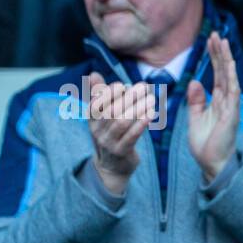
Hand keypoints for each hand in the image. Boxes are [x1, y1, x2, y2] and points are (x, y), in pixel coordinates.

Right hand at [86, 71, 154, 194]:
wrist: (112, 167)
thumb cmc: (110, 135)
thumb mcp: (101, 117)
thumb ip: (98, 95)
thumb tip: (93, 74)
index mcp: (92, 120)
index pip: (96, 104)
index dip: (109, 93)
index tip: (123, 85)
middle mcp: (97, 131)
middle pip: (110, 111)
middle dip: (127, 97)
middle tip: (143, 86)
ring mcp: (108, 142)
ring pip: (121, 122)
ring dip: (137, 108)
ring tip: (150, 98)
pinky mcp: (121, 152)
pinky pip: (131, 136)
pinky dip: (141, 124)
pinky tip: (150, 114)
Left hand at [187, 31, 239, 180]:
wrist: (210, 162)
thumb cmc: (205, 141)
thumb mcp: (195, 117)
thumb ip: (196, 99)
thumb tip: (195, 81)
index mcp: (216, 99)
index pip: (216, 73)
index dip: (213, 57)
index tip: (209, 40)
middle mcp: (226, 99)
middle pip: (223, 71)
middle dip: (219, 52)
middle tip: (215, 34)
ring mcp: (230, 105)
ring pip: (229, 77)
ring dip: (226, 60)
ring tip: (222, 42)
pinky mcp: (231, 114)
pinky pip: (232, 92)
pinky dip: (231, 78)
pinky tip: (229, 65)